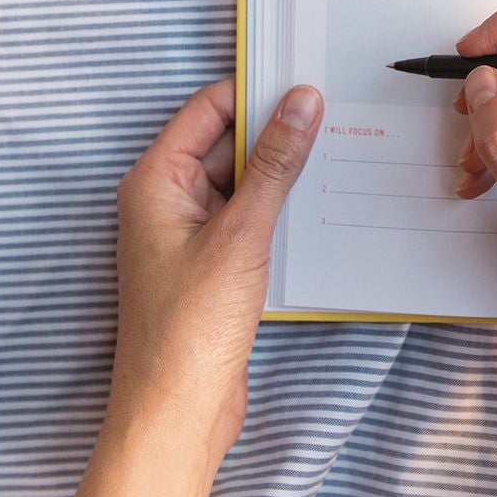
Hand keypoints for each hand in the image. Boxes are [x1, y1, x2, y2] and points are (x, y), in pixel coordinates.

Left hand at [66, 79, 321, 496]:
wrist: (178, 413)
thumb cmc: (189, 329)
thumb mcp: (241, 234)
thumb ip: (275, 163)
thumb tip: (302, 101)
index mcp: (156, 180)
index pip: (209, 108)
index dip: (258, 92)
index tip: (310, 82)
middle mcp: (169, 200)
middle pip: (230, 141)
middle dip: (279, 133)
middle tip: (338, 118)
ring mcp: (192, 233)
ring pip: (245, 181)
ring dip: (284, 174)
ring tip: (340, 158)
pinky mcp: (214, 263)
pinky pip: (251, 217)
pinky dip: (281, 210)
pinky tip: (321, 208)